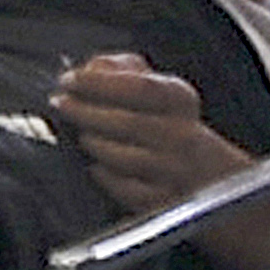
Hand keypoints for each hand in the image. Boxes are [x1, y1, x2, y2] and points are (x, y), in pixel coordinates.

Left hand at [51, 50, 249, 216]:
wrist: (208, 175)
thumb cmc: (167, 123)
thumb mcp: (155, 87)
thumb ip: (122, 69)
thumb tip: (92, 68)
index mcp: (180, 99)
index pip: (139, 86)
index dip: (99, 83)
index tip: (69, 79)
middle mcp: (182, 134)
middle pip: (126, 121)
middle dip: (85, 111)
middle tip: (61, 104)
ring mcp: (174, 171)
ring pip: (122, 157)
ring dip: (94, 143)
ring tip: (81, 134)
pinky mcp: (162, 201)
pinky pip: (124, 188)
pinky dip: (105, 175)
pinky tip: (97, 165)